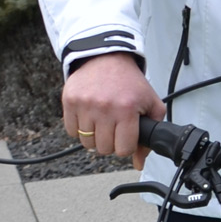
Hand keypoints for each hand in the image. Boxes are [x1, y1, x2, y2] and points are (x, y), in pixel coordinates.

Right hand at [61, 52, 164, 167]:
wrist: (107, 58)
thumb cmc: (130, 83)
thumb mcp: (151, 104)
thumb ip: (150, 135)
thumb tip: (139, 163)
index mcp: (127, 110)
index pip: (123, 149)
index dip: (126, 146)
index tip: (127, 137)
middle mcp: (104, 108)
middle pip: (104, 149)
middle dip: (111, 142)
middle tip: (115, 128)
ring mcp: (85, 105)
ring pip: (86, 143)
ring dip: (95, 136)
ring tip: (103, 121)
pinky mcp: (69, 102)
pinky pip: (71, 131)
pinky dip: (80, 128)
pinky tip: (90, 116)